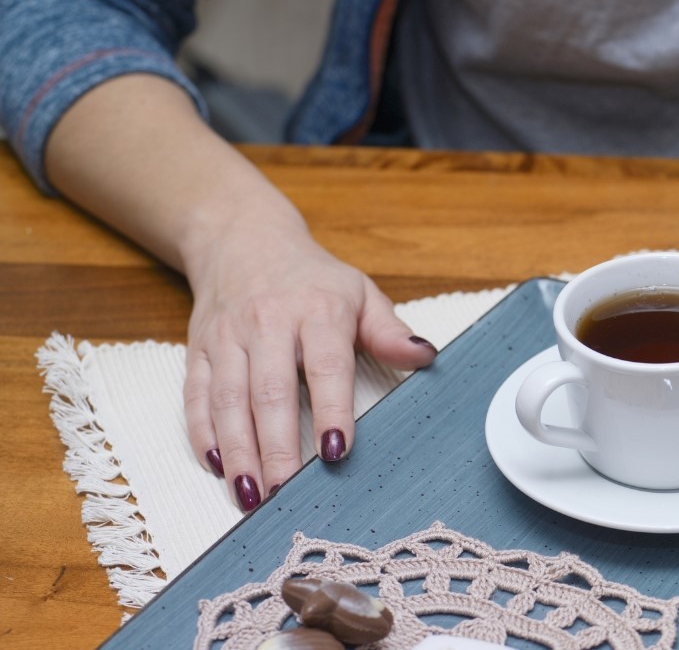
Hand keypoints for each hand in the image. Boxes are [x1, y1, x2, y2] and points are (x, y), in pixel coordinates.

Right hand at [181, 220, 436, 511]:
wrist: (243, 239)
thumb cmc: (312, 278)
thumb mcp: (360, 293)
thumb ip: (389, 331)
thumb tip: (426, 356)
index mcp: (317, 310)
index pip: (326, 365)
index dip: (331, 409)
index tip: (335, 451)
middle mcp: (267, 323)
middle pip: (270, 391)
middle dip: (276, 446)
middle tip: (284, 492)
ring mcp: (228, 337)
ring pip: (229, 400)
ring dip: (238, 451)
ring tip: (251, 495)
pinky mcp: (199, 350)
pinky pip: (197, 396)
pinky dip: (203, 434)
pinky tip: (216, 468)